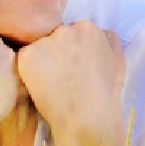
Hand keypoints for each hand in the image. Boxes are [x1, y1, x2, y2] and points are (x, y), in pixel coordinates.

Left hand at [16, 21, 125, 144]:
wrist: (87, 117)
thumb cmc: (106, 93)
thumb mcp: (118, 60)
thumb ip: (108, 39)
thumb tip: (100, 32)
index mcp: (88, 28)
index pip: (76, 32)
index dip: (75, 50)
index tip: (76, 66)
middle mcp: (65, 29)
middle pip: (57, 35)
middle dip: (59, 51)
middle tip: (64, 75)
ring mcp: (45, 42)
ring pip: (40, 46)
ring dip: (44, 60)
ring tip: (53, 83)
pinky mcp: (27, 56)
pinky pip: (26, 58)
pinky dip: (30, 71)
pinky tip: (43, 85)